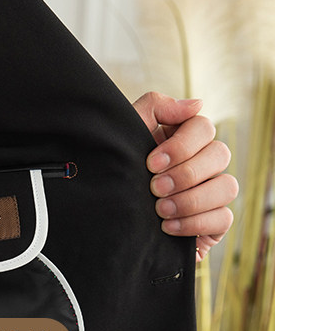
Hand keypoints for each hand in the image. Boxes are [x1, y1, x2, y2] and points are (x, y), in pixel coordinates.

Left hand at [133, 92, 237, 261]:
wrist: (102, 219)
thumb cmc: (116, 172)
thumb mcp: (126, 134)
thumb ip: (155, 107)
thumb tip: (196, 104)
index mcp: (184, 139)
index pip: (203, 128)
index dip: (181, 145)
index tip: (151, 163)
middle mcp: (203, 164)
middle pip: (221, 154)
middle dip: (186, 174)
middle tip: (155, 188)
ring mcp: (212, 193)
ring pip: (228, 186)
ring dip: (192, 199)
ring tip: (160, 210)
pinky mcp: (213, 224)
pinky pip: (224, 218)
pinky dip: (196, 223)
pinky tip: (168, 227)